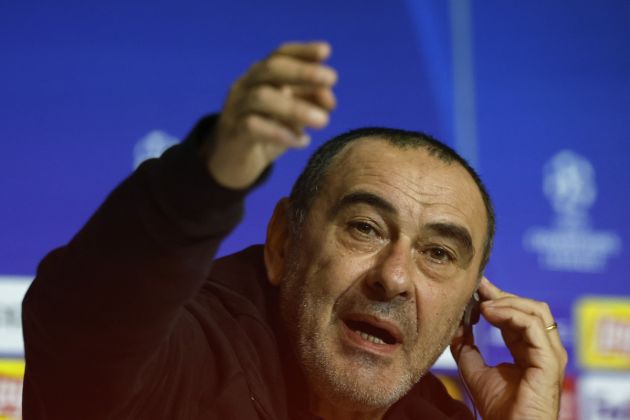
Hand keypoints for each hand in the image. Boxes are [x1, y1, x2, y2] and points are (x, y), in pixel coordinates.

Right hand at [206, 41, 336, 188]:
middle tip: (333, 78)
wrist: (232, 165)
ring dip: (296, 107)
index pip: (279, 55)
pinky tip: (302, 142)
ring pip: (262, 97)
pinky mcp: (232, 133)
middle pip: (271, 69)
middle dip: (303, 72)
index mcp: (260, 77)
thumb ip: (310, 104)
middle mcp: (245, 86)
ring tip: (324, 121)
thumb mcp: (292, 118)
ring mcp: (235, 108)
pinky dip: (281, 133)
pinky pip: (253, 126)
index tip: (326, 51)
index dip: (302, 51)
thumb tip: (330, 99)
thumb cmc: (266, 135)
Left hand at [451, 278, 566, 419]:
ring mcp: (550, 353)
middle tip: (477, 287)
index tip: (475, 287)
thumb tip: (454, 322)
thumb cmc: (497, 409)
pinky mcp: (550, 360)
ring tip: (481, 303)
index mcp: (529, 350)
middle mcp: (543, 349)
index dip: (497, 298)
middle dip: (502, 294)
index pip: (517, 314)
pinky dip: (511, 313)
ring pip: (536, 310)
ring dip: (506, 301)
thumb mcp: (473, 368)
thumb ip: (466, 345)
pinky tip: (488, 312)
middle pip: (529, 307)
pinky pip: (534, 325)